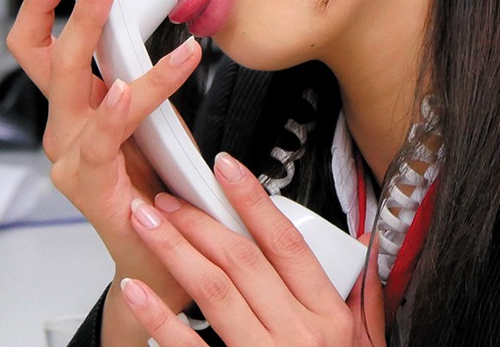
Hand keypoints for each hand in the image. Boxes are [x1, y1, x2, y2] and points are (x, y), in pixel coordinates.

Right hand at [6, 0, 202, 341]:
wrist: (162, 251)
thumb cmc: (158, 179)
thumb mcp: (149, 113)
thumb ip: (139, 75)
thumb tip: (154, 27)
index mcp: (75, 106)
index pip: (40, 46)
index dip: (45, 5)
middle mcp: (64, 128)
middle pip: (47, 58)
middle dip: (74, 12)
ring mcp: (71, 158)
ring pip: (74, 89)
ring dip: (98, 45)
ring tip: (120, 8)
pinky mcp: (90, 187)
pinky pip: (100, 139)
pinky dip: (117, 107)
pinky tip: (124, 89)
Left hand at [119, 153, 386, 345]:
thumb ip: (364, 301)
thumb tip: (361, 254)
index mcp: (328, 318)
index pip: (286, 244)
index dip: (253, 200)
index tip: (226, 169)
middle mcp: (297, 336)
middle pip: (241, 261)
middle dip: (200, 220)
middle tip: (168, 196)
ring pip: (213, 291)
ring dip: (175, 250)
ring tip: (147, 223)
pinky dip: (158, 317)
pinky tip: (135, 290)